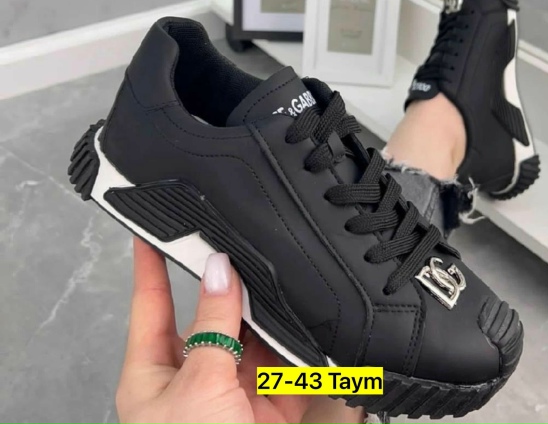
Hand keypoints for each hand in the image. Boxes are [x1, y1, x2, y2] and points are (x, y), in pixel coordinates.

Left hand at [116, 238, 310, 423]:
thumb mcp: (199, 382)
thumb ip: (214, 324)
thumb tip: (221, 268)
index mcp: (154, 373)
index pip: (151, 303)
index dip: (151, 263)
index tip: (152, 227)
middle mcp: (193, 378)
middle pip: (213, 317)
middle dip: (234, 287)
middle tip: (248, 245)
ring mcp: (232, 393)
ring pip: (254, 338)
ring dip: (271, 315)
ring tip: (285, 276)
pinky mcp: (270, 409)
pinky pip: (287, 365)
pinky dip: (302, 346)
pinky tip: (310, 318)